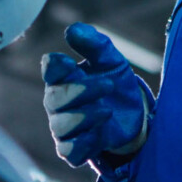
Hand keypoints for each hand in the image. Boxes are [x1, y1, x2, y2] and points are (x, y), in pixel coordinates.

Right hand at [41, 23, 152, 168]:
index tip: (71, 62)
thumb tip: (72, 30)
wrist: (132, 114)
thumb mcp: (110, 60)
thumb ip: (94, 43)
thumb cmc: (113, 82)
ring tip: (107, 110)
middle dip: (80, 91)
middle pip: (55, 98)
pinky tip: (99, 134)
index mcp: (63, 76)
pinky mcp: (74, 148)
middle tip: (108, 84)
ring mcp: (63, 126)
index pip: (49, 69)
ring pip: (61, 126)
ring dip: (85, 117)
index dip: (57, 66)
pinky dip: (83, 144)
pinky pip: (69, 151)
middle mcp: (57, 102)